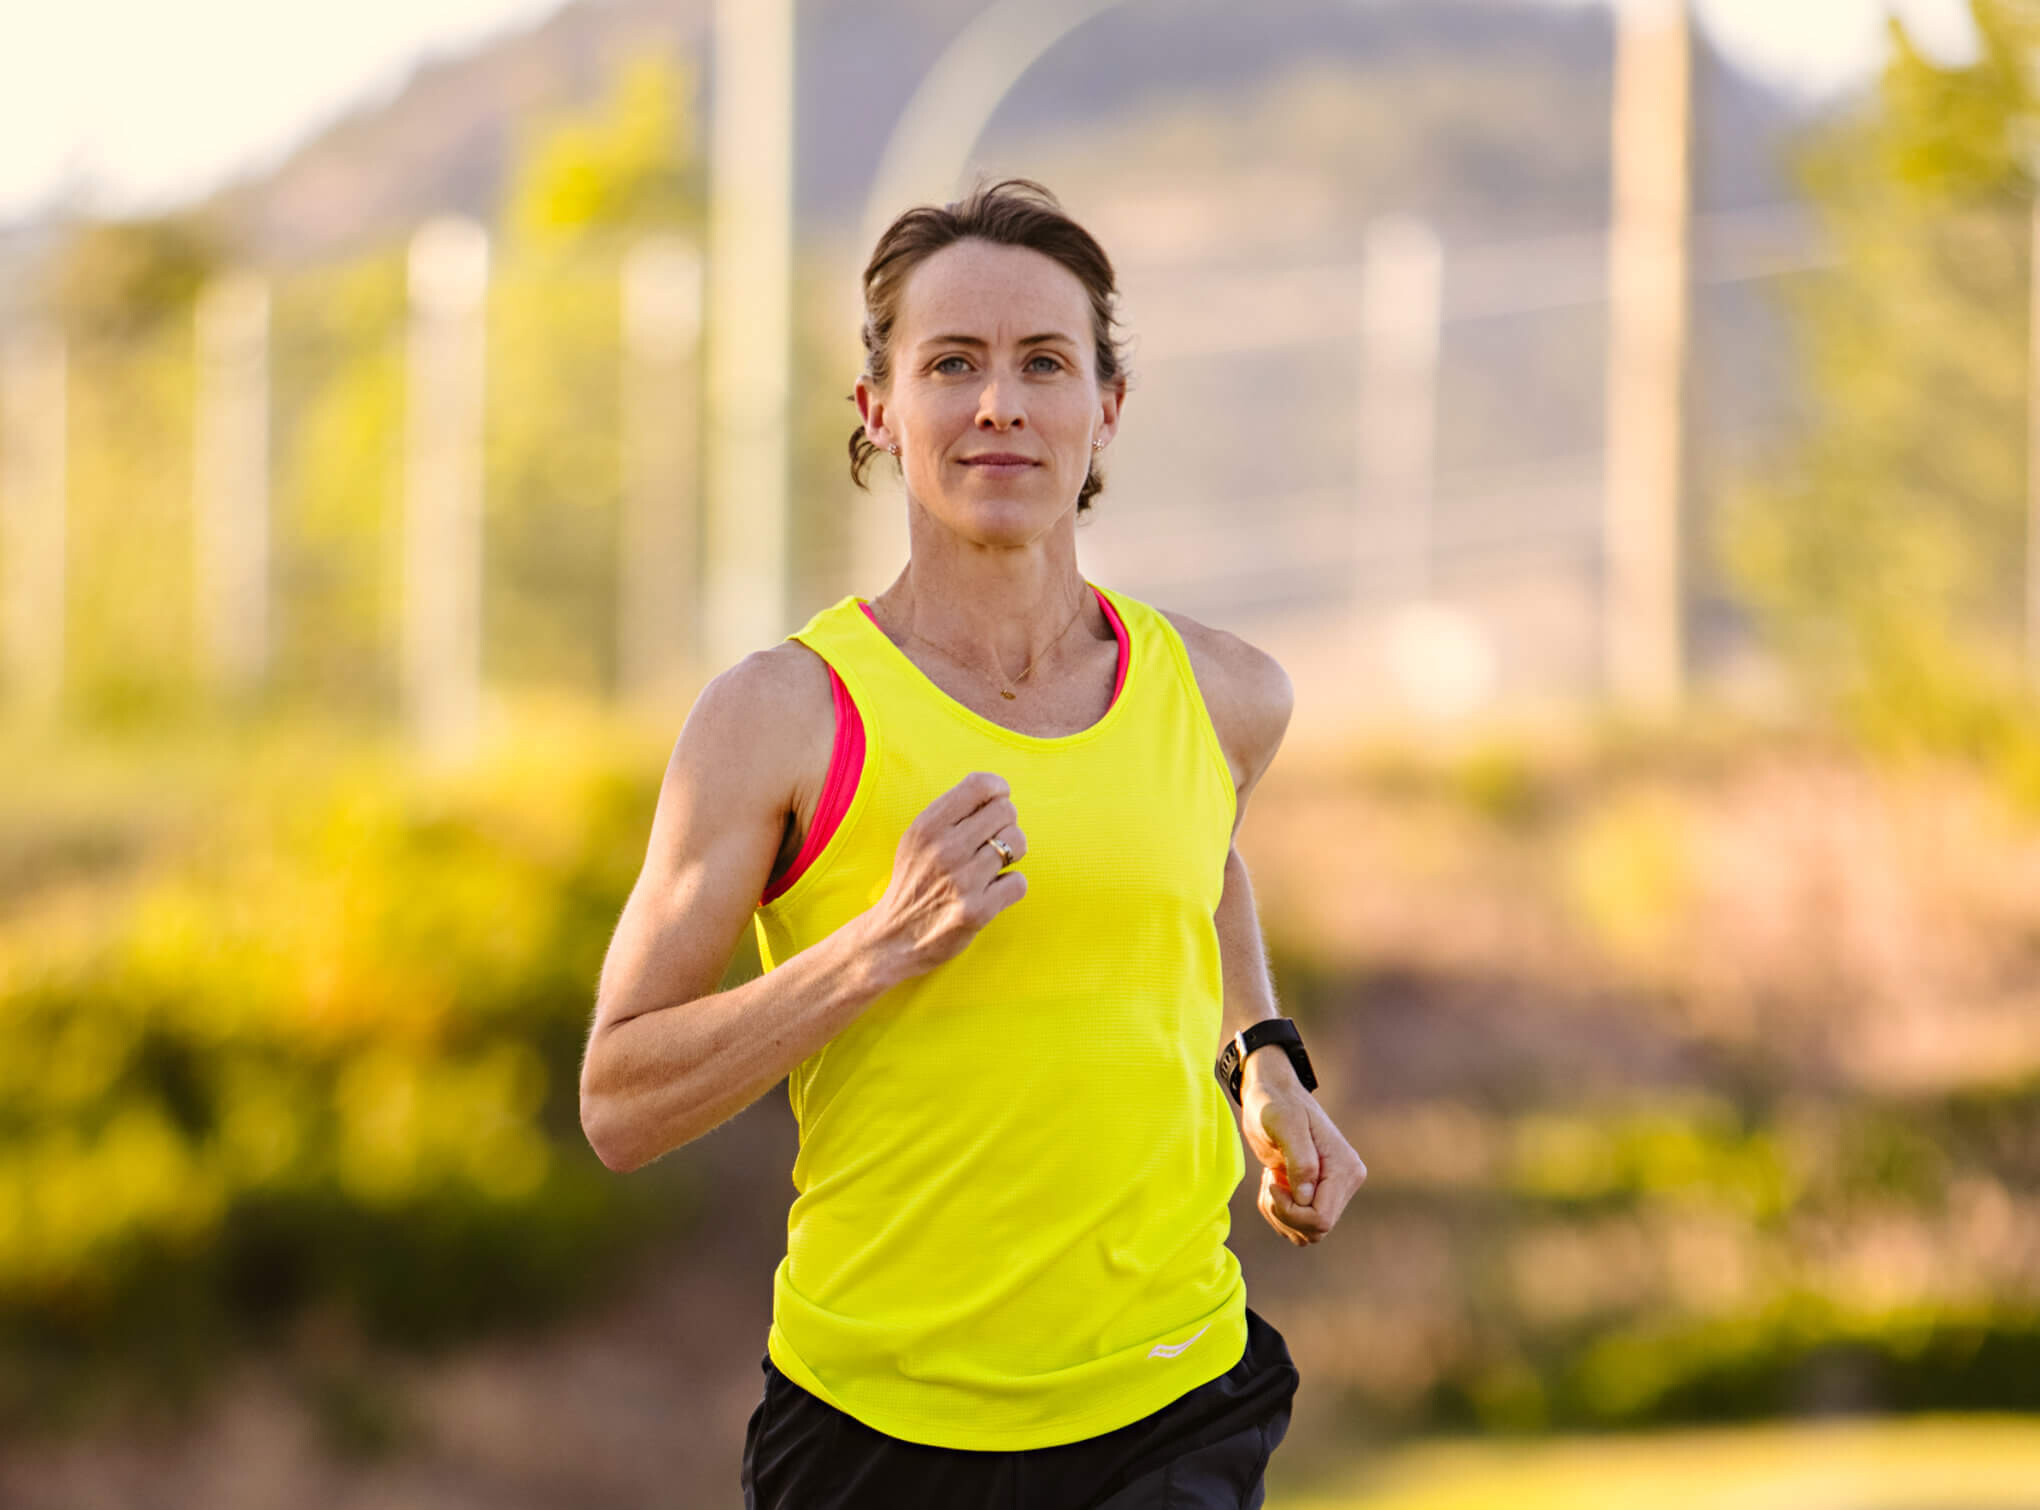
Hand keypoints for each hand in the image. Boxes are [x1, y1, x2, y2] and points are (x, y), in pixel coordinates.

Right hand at [861, 771, 1027, 981]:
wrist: (894, 937)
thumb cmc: (914, 880)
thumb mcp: (917, 838)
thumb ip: (950, 812)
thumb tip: (997, 790)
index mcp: (928, 826)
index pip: (980, 785)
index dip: (998, 789)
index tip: (997, 802)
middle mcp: (944, 849)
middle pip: (1006, 811)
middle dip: (1006, 824)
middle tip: (993, 842)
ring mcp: (962, 881)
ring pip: (1018, 843)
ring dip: (1012, 854)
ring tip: (993, 865)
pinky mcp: (976, 911)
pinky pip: (1019, 882)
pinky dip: (1010, 886)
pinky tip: (992, 891)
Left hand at [1242, 1074, 1364, 1246]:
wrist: (1272, 1093)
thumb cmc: (1275, 1103)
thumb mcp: (1284, 1123)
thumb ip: (1300, 1159)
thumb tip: (1306, 1198)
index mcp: (1344, 1169)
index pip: (1321, 1219)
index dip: (1291, 1212)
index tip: (1272, 1183)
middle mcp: (1345, 1182)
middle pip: (1315, 1230)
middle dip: (1284, 1213)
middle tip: (1269, 1182)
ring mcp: (1332, 1189)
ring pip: (1306, 1232)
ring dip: (1279, 1214)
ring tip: (1270, 1180)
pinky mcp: (1317, 1192)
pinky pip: (1299, 1224)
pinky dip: (1279, 1212)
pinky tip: (1273, 1183)